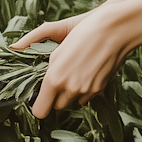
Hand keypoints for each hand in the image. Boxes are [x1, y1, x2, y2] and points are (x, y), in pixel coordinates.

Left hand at [16, 6, 133, 119]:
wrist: (114, 31)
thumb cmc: (83, 33)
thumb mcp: (57, 45)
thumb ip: (44, 64)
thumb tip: (27, 66)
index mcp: (54, 78)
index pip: (40, 110)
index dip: (39, 104)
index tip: (42, 96)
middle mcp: (69, 88)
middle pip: (57, 108)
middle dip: (56, 97)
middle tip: (59, 80)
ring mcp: (85, 91)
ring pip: (72, 103)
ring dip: (71, 94)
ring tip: (75, 73)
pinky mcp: (99, 89)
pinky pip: (86, 97)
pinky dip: (84, 89)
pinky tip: (88, 72)